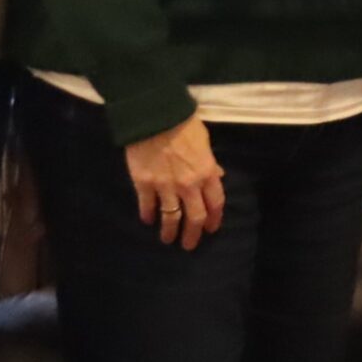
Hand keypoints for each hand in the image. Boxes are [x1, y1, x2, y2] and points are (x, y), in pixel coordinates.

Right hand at [124, 117, 225, 250]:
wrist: (154, 116)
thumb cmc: (183, 124)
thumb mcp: (205, 142)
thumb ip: (210, 163)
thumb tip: (218, 175)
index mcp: (207, 173)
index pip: (215, 203)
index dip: (214, 219)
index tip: (211, 229)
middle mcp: (188, 185)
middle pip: (195, 217)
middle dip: (193, 235)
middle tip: (189, 245)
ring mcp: (165, 187)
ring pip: (170, 217)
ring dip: (170, 232)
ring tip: (168, 240)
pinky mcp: (144, 184)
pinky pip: (147, 206)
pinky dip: (147, 215)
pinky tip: (147, 220)